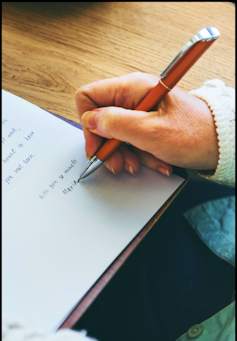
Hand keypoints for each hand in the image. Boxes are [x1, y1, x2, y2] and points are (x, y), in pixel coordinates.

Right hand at [75, 72, 218, 175]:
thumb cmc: (194, 134)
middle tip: (119, 163)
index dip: (89, 124)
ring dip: (126, 154)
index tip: (98, 146)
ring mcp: (140, 111)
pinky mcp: (147, 124)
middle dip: (109, 146)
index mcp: (131, 88)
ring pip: (116, 135)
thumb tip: (91, 121)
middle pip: (102, 120)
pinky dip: (140, 154)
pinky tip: (155, 162)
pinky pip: (132, 141)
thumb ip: (116, 124)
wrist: (220, 143)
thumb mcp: (150, 131)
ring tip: (142, 164)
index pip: (89, 97)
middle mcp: (133, 97)